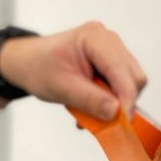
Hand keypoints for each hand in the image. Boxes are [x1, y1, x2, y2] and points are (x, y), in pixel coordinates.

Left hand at [0, 22, 146, 119]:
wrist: (27, 63)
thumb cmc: (38, 68)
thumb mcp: (61, 88)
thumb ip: (90, 100)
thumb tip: (116, 112)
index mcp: (95, 38)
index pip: (122, 71)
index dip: (126, 98)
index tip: (122, 122)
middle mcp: (108, 40)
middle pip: (133, 77)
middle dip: (122, 102)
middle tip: (105, 122)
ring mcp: (112, 50)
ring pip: (130, 83)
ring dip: (115, 103)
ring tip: (90, 114)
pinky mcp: (111, 62)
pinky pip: (121, 85)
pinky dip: (110, 100)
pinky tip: (92, 107)